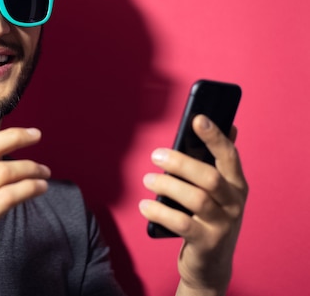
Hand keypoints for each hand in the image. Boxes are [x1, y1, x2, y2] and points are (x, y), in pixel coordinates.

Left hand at [140, 115, 248, 295]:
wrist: (211, 264)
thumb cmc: (209, 218)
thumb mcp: (218, 192)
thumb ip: (217, 162)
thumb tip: (228, 126)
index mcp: (237, 185)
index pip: (229, 156)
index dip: (214, 136)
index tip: (198, 118)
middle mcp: (235, 203)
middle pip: (209, 177)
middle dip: (180, 163)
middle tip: (155, 155)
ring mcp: (223, 225)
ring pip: (196, 199)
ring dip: (167, 185)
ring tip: (148, 179)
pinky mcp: (207, 243)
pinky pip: (182, 224)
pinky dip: (160, 211)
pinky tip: (145, 205)